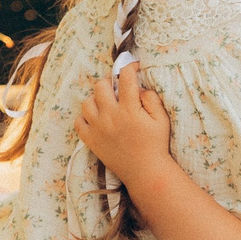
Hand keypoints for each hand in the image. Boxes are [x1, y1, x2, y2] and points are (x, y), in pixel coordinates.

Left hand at [75, 69, 173, 184]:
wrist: (145, 172)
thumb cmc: (156, 144)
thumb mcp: (162, 119)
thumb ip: (151, 99)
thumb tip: (138, 87)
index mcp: (129, 109)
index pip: (125, 78)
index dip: (129, 67)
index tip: (133, 67)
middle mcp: (111, 116)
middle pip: (100, 86)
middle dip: (109, 81)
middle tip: (117, 86)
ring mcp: (98, 129)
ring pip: (86, 102)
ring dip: (96, 99)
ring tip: (106, 103)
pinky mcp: (90, 140)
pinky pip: (78, 122)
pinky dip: (85, 117)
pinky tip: (96, 118)